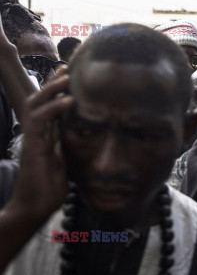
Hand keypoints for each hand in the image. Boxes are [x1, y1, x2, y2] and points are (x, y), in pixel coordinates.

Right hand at [10, 71, 73, 218]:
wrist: (34, 207)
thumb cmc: (50, 188)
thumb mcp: (65, 162)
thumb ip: (69, 147)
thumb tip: (85, 136)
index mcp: (46, 136)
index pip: (50, 107)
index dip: (57, 91)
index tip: (69, 75)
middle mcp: (37, 133)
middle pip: (40, 100)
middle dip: (51, 83)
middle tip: (64, 67)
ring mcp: (33, 137)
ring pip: (36, 104)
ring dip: (51, 89)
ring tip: (65, 76)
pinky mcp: (32, 145)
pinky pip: (40, 120)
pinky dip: (54, 108)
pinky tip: (69, 100)